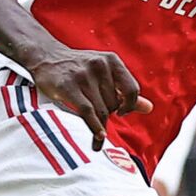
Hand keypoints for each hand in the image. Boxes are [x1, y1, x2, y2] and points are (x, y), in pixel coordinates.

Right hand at [27, 46, 153, 149]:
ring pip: (102, 110)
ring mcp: (83, 75)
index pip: (132, 89)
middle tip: (97, 117)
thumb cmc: (79, 68)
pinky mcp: (68, 87)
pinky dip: (96, 128)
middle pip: (114, 103)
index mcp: (111, 61)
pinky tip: (98, 138)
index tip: (122, 113)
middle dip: (108, 114)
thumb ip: (126, 90)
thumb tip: (149, 108)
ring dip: (101, 127)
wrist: (46, 58)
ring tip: (99, 137)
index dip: (130, 105)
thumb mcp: (104, 73)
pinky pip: (88, 113)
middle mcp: (99, 65)